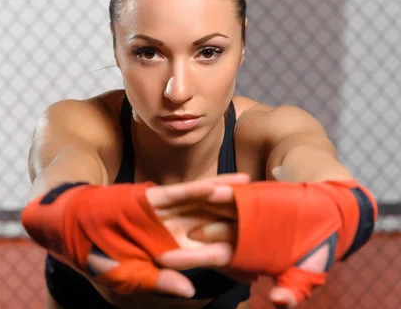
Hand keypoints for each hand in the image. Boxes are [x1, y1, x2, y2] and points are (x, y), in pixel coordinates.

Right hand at [86, 173, 250, 297]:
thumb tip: (189, 290)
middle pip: (213, 227)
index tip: (261, 257)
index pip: (208, 256)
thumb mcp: (127, 276)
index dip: (233, 256)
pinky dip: (201, 188)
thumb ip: (158, 281)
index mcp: (172, 257)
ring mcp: (166, 215)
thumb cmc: (98, 258)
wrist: (73, 229)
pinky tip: (225, 183)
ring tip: (257, 193)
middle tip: (273, 217)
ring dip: (228, 200)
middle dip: (239, 223)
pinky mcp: (154, 197)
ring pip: (203, 206)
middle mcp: (174, 234)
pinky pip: (181, 192)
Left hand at [154, 180, 331, 307]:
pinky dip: (220, 187)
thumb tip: (280, 304)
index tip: (160, 260)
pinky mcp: (246, 193)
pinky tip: (209, 184)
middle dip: (176, 231)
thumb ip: (292, 290)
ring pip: (209, 207)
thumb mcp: (306, 273)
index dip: (184, 259)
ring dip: (191, 204)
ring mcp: (239, 211)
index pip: (206, 257)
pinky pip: (228, 189)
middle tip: (151, 230)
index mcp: (239, 255)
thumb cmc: (317, 249)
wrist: (331, 217)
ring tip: (164, 204)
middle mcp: (234, 233)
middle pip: (199, 230)